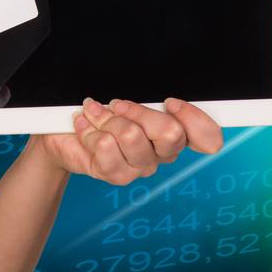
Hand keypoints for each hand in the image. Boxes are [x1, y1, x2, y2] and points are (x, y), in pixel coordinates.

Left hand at [29, 97, 223, 183]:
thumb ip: (149, 98)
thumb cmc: (100, 112)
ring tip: (94, 113)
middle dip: (139, 111)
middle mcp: (162, 153)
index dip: (193, 118)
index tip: (170, 102)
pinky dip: (90, 129)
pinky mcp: (116, 175)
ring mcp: (140, 167)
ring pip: (133, 136)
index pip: (208, 137)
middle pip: (171, 133)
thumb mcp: (128, 99)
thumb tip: (159, 96)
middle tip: (117, 104)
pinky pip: (106, 146)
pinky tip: (84, 126)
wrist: (63, 133)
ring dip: (107, 118)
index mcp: (175, 132)